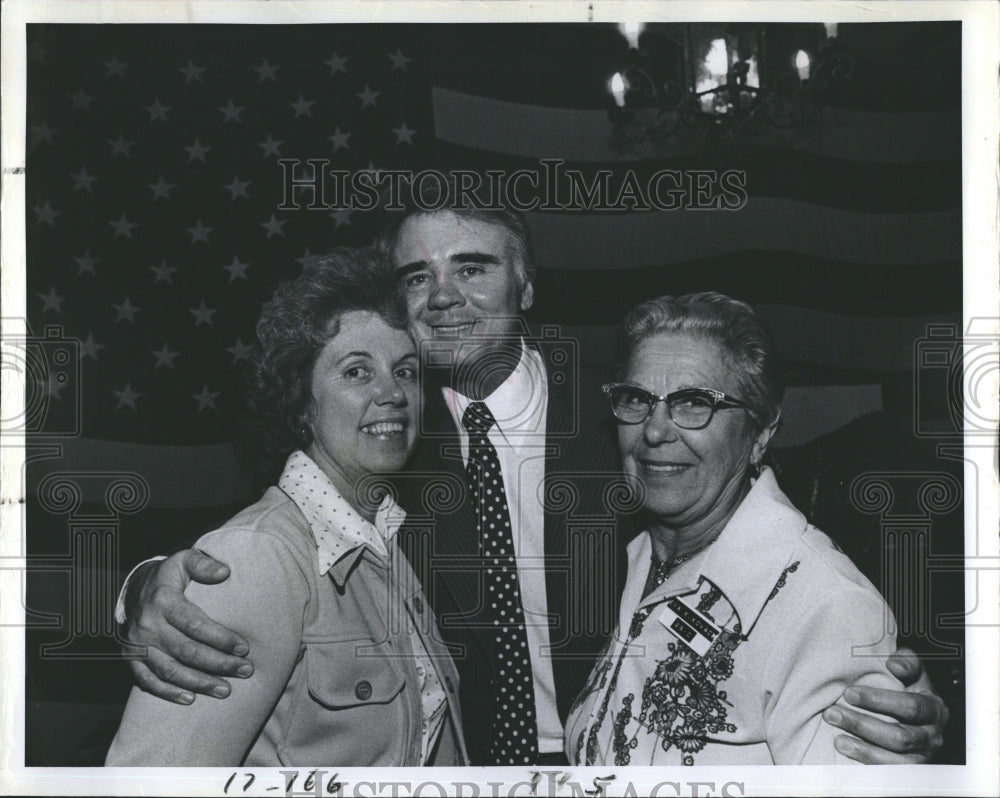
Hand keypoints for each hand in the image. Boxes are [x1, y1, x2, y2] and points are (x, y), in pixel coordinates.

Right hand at [121, 550, 253, 703]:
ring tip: (226, 690)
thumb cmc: (169, 576)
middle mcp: (148, 625)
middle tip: (245, 670)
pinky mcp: (131, 659)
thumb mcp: (184, 560)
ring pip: (170, 670)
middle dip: (219, 664)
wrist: (134, 589)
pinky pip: (148, 681)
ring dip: (199, 683)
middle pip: (187, 651)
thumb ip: (204, 564)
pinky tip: (190, 699)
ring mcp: (138, 645)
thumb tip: (225, 572)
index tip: (244, 648)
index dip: (221, 638)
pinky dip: (168, 693)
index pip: (195, 624)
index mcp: (163, 600)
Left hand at [823, 647, 947, 762]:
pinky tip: (848, 753)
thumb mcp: (913, 672)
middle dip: (863, 725)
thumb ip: (907, 661)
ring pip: (896, 760)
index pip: (910, 707)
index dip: (879, 700)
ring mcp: (923, 757)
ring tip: (837, 740)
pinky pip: (891, 774)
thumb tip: (893, 664)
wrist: (917, 714)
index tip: (848, 692)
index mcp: (934, 709)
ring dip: (863, 750)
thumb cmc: (909, 688)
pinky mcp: (911, 771)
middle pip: (900, 737)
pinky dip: (868, 765)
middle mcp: (933, 736)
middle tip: (832, 713)